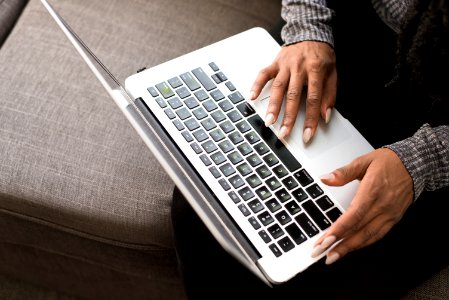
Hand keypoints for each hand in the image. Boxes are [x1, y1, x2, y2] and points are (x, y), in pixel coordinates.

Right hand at [250, 41, 336, 142]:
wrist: (310, 33)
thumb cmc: (322, 55)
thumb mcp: (332, 73)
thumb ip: (330, 94)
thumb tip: (325, 116)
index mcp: (316, 70)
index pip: (313, 99)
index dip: (311, 119)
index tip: (307, 135)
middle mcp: (299, 67)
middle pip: (293, 96)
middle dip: (288, 117)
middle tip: (283, 133)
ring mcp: (285, 65)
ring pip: (278, 87)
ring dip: (273, 106)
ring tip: (269, 121)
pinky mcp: (275, 63)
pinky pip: (264, 74)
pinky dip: (256, 85)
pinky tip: (251, 97)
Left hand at [311, 148, 413, 263]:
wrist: (415, 164)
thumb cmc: (388, 162)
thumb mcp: (363, 161)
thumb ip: (343, 172)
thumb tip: (325, 178)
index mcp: (373, 190)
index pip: (353, 215)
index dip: (338, 230)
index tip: (325, 240)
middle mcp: (382, 205)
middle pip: (359, 230)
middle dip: (339, 244)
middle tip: (321, 253)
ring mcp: (390, 214)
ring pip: (369, 236)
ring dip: (350, 248)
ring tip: (333, 256)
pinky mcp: (394, 218)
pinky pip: (378, 235)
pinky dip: (364, 243)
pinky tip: (351, 248)